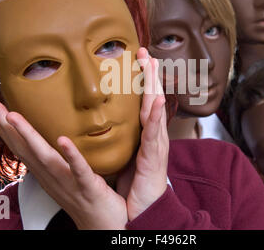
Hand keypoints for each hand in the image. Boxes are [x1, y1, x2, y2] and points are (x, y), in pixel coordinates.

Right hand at [0, 102, 127, 228]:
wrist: (102, 228)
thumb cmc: (88, 201)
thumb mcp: (67, 178)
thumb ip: (60, 158)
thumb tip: (56, 137)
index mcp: (47, 175)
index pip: (21, 150)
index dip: (5, 131)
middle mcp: (52, 178)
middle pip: (25, 150)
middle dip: (7, 128)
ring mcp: (68, 183)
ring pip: (45, 157)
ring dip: (28, 136)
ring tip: (13, 116)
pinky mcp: (89, 187)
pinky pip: (79, 170)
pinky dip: (70, 155)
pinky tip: (63, 140)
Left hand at [118, 47, 168, 220]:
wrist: (145, 210)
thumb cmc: (135, 184)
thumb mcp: (126, 155)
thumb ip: (122, 137)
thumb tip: (106, 122)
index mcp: (146, 135)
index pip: (144, 102)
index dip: (142, 81)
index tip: (138, 59)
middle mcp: (154, 137)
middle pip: (153, 100)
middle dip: (150, 75)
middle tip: (145, 52)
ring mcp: (156, 147)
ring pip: (156, 111)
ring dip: (154, 87)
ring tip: (153, 67)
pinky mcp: (154, 160)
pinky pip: (153, 136)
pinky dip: (154, 118)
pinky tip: (156, 101)